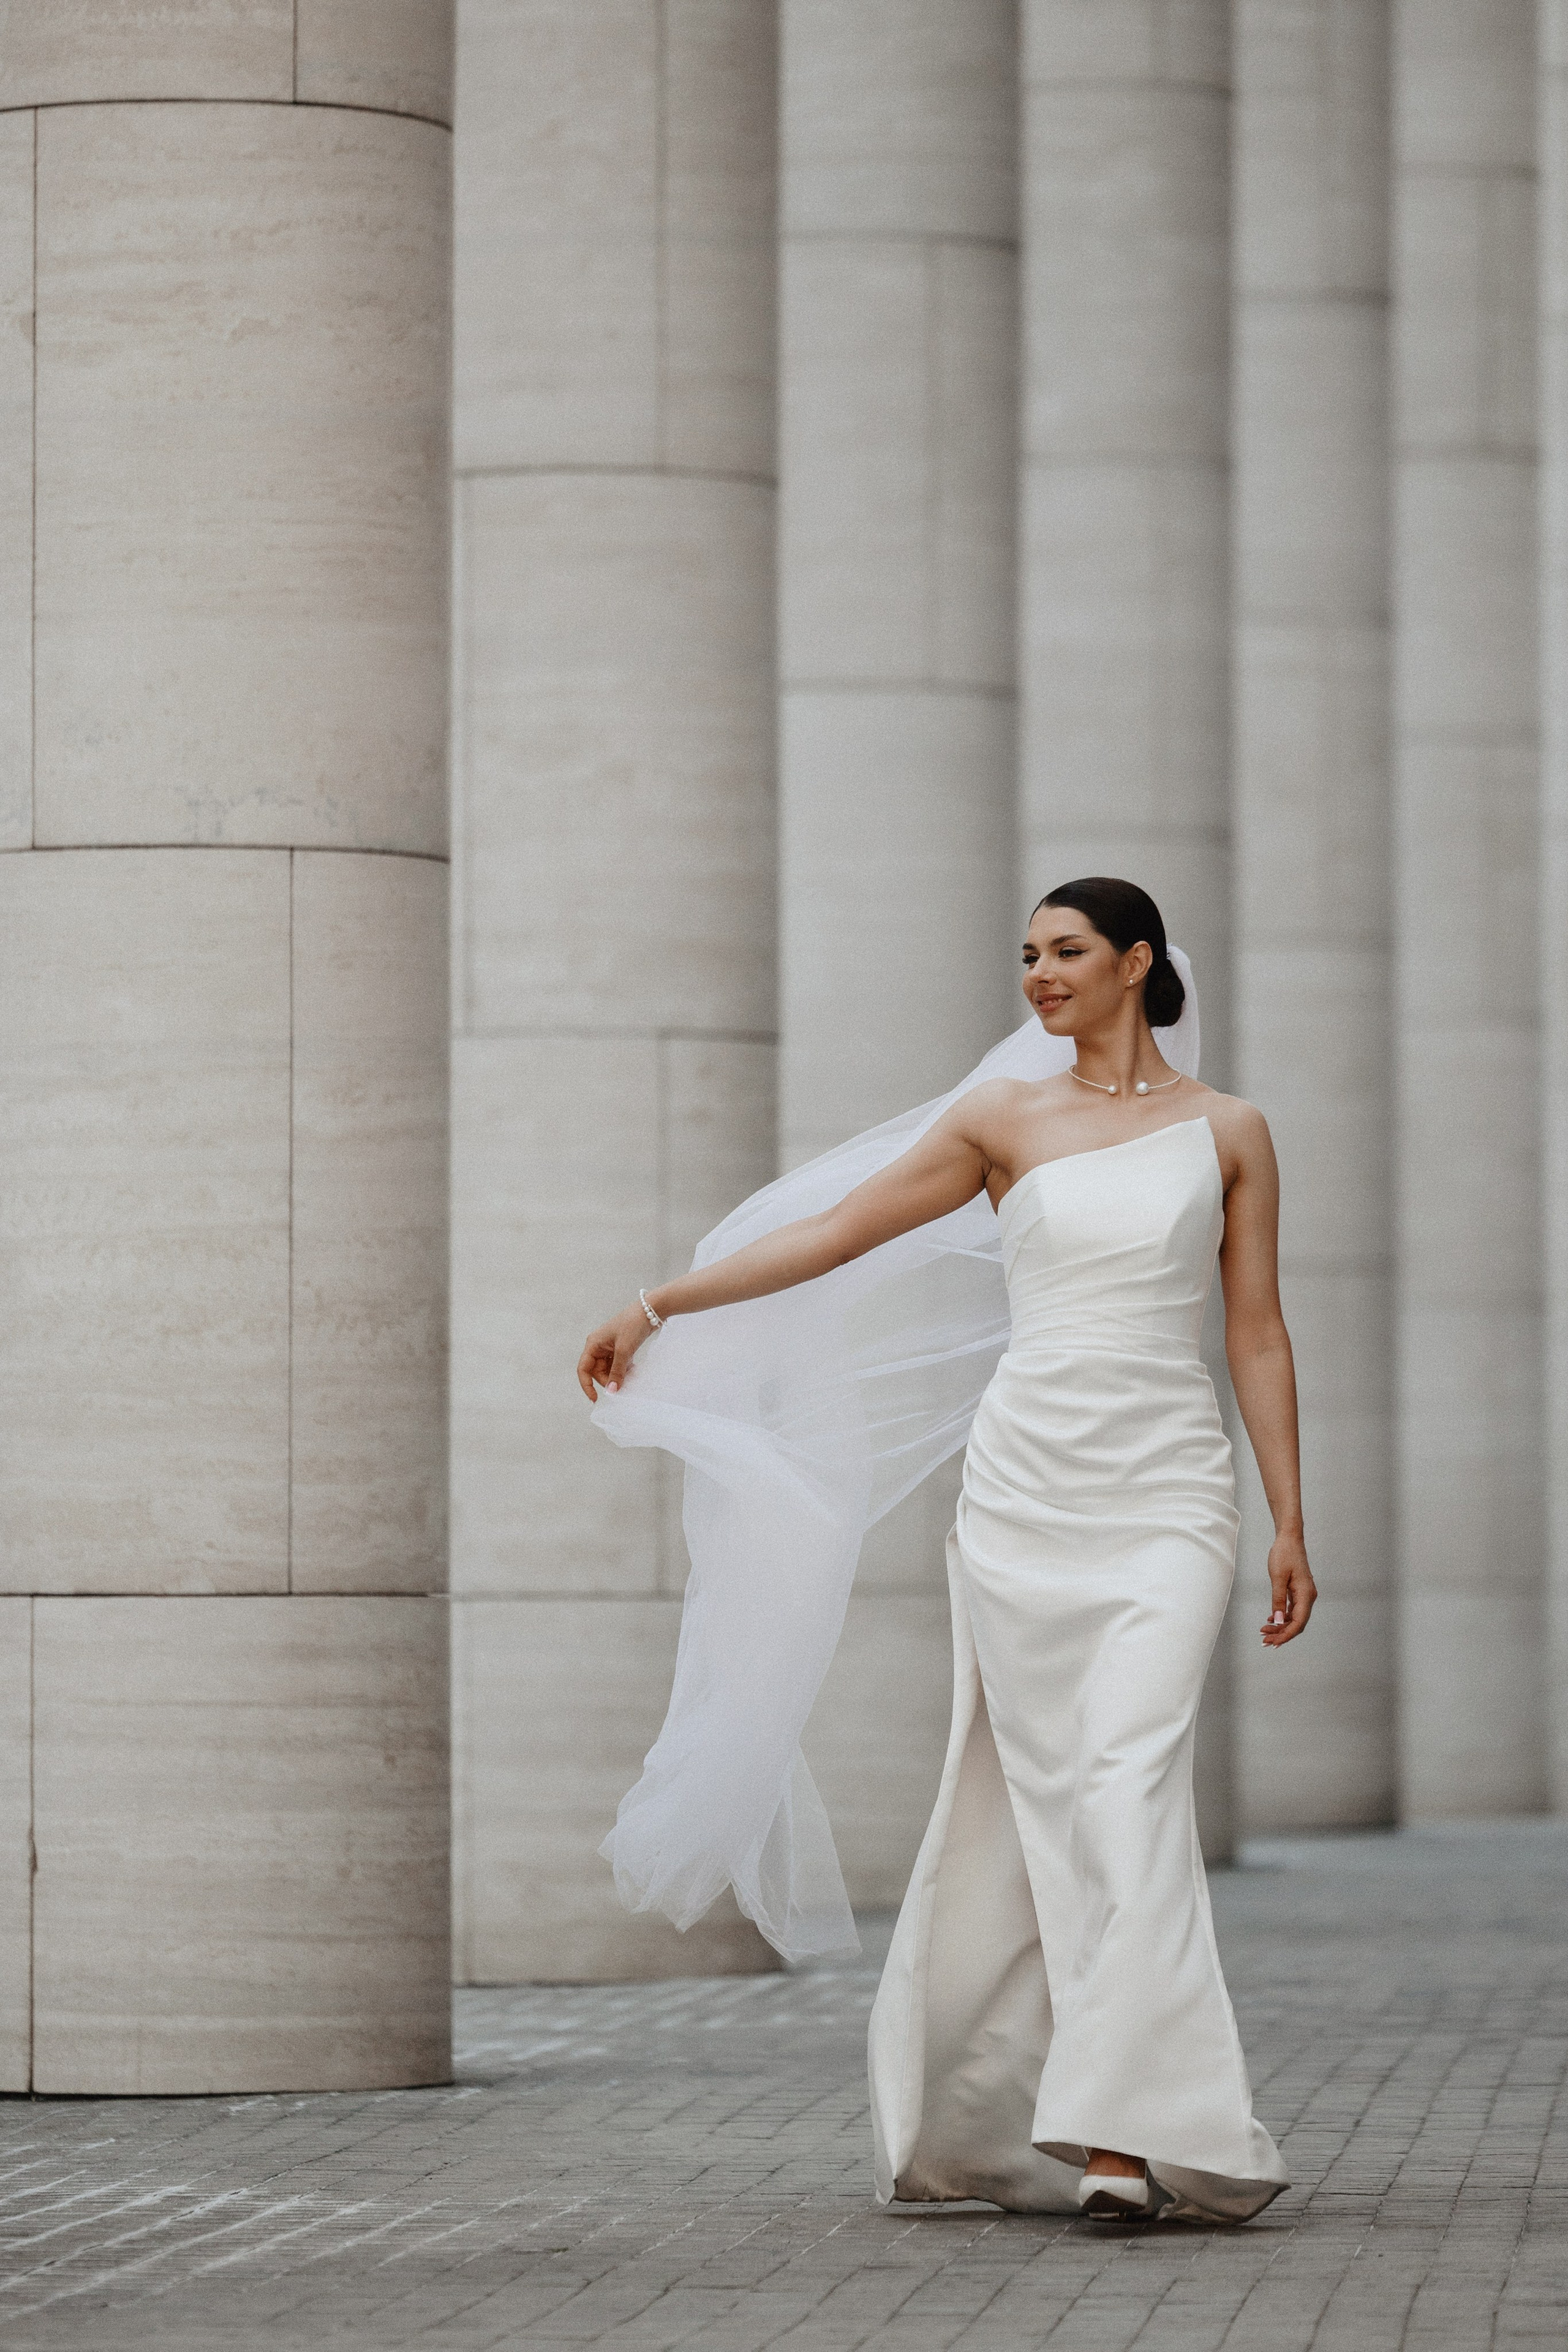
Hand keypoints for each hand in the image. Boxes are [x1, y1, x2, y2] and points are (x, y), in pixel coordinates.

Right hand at [577, 1304, 655, 1401]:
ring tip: (630, 1378)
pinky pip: (617, 1364)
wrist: (650, 1311)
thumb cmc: (633, 1325)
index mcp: (593, 1344)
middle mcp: (598, 1346)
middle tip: (621, 1386)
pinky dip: (624, 1370)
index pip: (583, 1369)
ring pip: (609, 1369)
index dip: (587, 1385)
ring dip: (617, 1376)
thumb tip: (611, 1390)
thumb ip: (617, 1372)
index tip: (595, 1399)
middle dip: (608, 1380)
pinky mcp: (620, 1348)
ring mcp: (609, 1347)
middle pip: (597, 1371)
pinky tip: (633, 1371)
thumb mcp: (624, 1350)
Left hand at [1260, 1531, 1314, 1646]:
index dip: (1286, 1635)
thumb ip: (1278, 1600)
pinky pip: (1293, 1609)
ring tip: (1265, 1632)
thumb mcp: (1277, 1577)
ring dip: (1281, 1626)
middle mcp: (1308, 1596)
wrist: (1289, 1538)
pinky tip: (1271, 1620)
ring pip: (1294, 1617)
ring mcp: (1304, 1594)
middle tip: (1265, 1641)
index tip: (1273, 1642)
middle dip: (1282, 1633)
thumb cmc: (1284, 1554)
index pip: (1299, 1622)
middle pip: (1297, 1622)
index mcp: (1306, 1594)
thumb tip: (1279, 1620)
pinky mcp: (1299, 1591)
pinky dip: (1282, 1616)